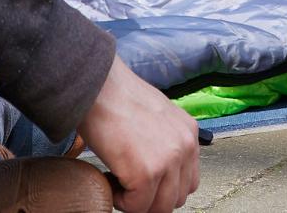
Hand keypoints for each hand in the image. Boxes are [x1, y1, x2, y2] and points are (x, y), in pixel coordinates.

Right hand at [80, 54, 200, 212]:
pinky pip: (136, 206)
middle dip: (150, 197)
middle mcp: (184, 147)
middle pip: (176, 198)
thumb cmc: (116, 96)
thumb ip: (164, 140)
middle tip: (128, 183)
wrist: (98, 86)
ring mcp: (168, 161)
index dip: (162, 187)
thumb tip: (156, 165)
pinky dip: (120, 200)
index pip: (187, 180)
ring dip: (136, 201)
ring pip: (159, 207)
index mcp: (188, 133)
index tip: (143, 183)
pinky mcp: (146, 173)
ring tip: (117, 180)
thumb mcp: (155, 115)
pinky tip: (109, 177)